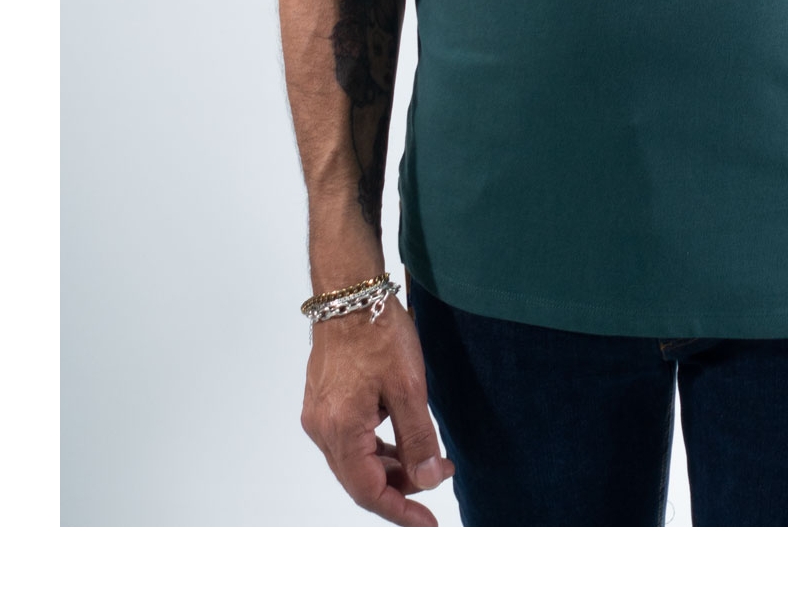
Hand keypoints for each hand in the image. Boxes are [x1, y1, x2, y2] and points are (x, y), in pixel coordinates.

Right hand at [300, 296, 455, 525]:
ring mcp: (319, 415)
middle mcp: (322, 429)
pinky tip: (401, 438)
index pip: (369, 491)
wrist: (350, 292)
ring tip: (428, 460)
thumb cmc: (377, 333)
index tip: (428, 524)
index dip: (401, 510)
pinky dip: (376, 446)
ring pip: (355, 460)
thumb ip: (418, 438)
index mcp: (340, 431)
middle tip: (439, 477)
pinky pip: (351, 439)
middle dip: (401, 487)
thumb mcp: (409, 387)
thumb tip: (428, 480)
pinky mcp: (324, 401)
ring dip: (390, 466)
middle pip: (360, 479)